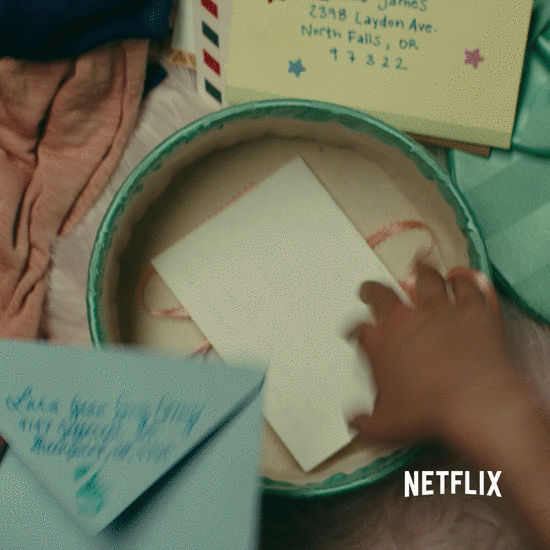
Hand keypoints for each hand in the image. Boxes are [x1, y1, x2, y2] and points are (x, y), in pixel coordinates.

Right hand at [350, 261, 520, 444]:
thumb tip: (356, 420)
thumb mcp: (386, 425)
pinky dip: (465, 281)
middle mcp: (405, 319)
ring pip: (426, 280)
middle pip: (381, 294)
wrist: (475, 405)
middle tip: (368, 289)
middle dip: (372, 290)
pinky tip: (463, 278)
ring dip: (421, 274)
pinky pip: (468, 287)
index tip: (354, 332)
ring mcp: (439, 311)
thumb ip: (365, 420)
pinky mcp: (472, 311)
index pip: (357, 328)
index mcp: (380, 341)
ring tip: (418, 269)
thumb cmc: (429, 412)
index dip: (353, 329)